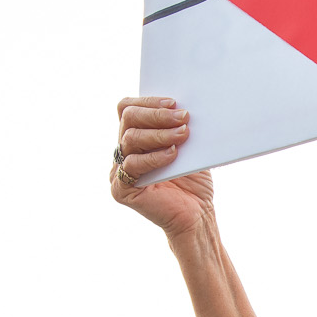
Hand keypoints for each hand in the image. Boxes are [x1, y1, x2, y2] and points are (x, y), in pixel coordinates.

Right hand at [109, 96, 215, 240]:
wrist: (198, 215)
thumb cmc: (194, 181)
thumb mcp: (188, 146)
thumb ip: (178, 125)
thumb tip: (182, 104)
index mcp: (135, 137)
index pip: (128, 108)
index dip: (148, 101)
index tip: (174, 102)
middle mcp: (123, 151)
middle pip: (128, 118)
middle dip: (157, 114)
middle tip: (183, 117)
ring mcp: (119, 170)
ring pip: (130, 138)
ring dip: (160, 134)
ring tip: (183, 135)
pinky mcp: (120, 190)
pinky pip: (131, 166)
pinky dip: (154, 157)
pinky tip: (173, 155)